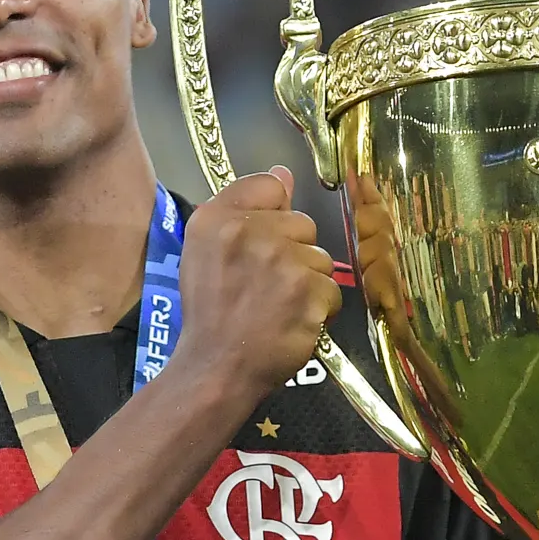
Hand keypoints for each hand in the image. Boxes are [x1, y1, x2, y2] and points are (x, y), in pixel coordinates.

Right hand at [177, 167, 339, 400]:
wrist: (217, 367)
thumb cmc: (211, 310)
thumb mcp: (207, 251)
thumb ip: (245, 208)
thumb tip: (285, 172)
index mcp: (216, 219)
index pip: (268, 187)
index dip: (271, 215)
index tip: (259, 244)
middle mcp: (249, 232)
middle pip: (301, 222)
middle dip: (292, 252)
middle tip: (264, 284)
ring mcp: (282, 261)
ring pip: (320, 257)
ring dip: (308, 282)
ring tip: (278, 305)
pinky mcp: (309, 291)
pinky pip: (331, 289)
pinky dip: (318, 309)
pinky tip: (292, 321)